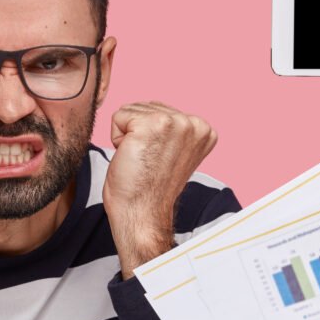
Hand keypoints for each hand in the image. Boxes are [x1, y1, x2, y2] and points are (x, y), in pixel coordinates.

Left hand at [104, 102, 217, 276]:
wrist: (141, 213)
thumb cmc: (149, 188)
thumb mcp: (171, 152)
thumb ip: (172, 130)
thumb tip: (158, 111)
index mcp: (204, 130)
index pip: (161, 110)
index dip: (149, 136)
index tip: (158, 160)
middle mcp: (195, 123)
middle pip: (146, 106)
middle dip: (137, 133)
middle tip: (146, 162)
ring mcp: (176, 122)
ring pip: (132, 110)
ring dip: (127, 136)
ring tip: (140, 160)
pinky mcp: (153, 124)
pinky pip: (119, 116)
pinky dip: (116, 138)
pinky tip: (131, 157)